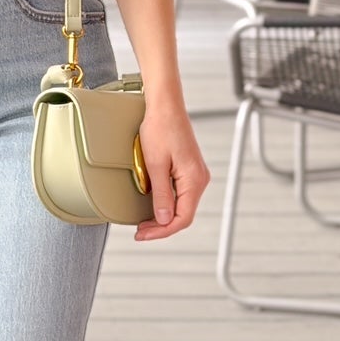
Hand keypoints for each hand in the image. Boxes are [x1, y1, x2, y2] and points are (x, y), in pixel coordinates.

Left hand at [133, 103, 208, 241]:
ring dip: (164, 217)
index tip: (143, 234)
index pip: (182, 218)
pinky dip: (167, 204)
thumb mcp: (156, 165)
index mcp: (194, 179)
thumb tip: (164, 219)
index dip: (162, 231)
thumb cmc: (160, 128)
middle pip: (183, 214)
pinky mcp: (189, 169)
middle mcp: (199, 179)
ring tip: (145, 222)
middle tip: (140, 232)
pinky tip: (155, 207)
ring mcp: (195, 174)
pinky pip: (181, 194)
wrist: (165, 106)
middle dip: (161, 227)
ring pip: (182, 206)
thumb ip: (161, 194)